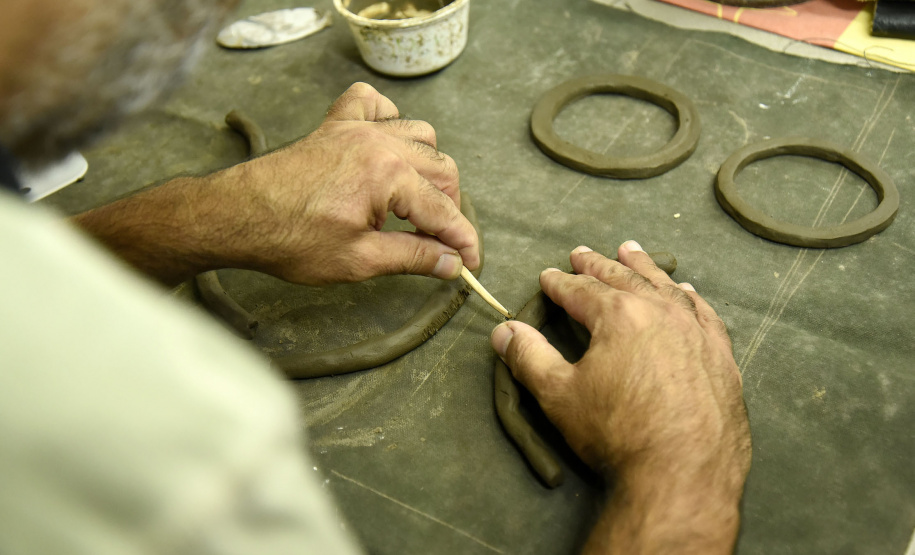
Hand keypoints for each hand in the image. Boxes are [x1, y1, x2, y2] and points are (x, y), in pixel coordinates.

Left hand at [74, 83, 479, 286]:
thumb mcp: (358, 260)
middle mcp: (378, 142)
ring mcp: (356, 128)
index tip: (470, 263)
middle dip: (449, 207)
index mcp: (387, 175)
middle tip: (440, 241)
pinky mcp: (335, 125)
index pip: (443, 211)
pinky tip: (385, 147)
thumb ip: (412, 257)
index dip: (462, 241)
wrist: (236, 216)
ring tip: (415, 202)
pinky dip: (389, 120)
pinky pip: (374, 104)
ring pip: (419, 134)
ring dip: (427, 167)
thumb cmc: (288, 239)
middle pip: (441, 169)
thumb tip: (450, 263)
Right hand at [490, 241, 749, 553]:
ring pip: (665, 287)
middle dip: (598, 265)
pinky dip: (689, 297)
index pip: (580, 290)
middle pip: (623, 278)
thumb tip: (503, 330)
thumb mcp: (559, 395)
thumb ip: (529, 357)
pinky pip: (704, 313)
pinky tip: (685, 291)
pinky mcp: (721, 355)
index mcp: (619, 315)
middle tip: (581, 253)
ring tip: (631, 251)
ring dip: (644, 268)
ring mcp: (696, 331)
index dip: (560, 283)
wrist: (684, 474)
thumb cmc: (617, 434)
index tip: (548, 276)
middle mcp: (661, 312)